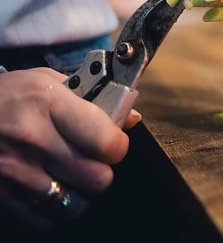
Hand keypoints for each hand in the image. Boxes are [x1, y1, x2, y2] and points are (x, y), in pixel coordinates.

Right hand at [0, 68, 131, 228]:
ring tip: (71, 175)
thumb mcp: (46, 82)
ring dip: (79, 192)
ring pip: (75, 203)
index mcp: (49, 105)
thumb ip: (92, 98)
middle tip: (92, 160)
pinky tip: (51, 189)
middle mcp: (32, 140)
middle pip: (97, 178)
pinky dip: (54, 210)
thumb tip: (130, 118)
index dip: (118, 145)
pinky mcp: (0, 195)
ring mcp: (13, 171)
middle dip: (102, 170)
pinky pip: (45, 219)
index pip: (107, 142)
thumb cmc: (7, 96)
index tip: (113, 142)